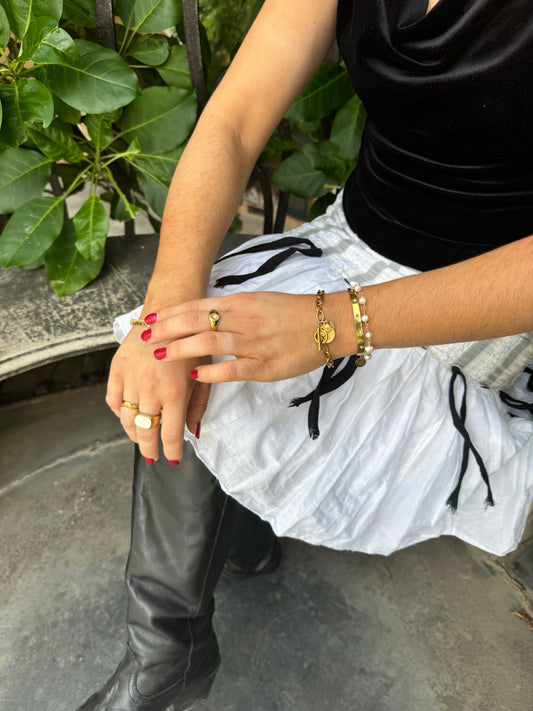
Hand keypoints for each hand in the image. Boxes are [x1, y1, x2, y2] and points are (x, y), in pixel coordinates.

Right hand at [105, 324, 210, 462]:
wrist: (169, 311)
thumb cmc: (192, 343)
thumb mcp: (202, 373)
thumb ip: (198, 405)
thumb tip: (192, 432)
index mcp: (175, 392)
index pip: (170, 434)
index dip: (171, 451)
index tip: (173, 459)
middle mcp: (150, 389)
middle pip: (145, 431)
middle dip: (149, 449)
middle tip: (152, 458)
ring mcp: (131, 379)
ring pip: (126, 419)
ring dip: (133, 433)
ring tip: (141, 438)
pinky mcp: (117, 369)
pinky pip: (113, 400)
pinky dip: (119, 412)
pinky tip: (128, 415)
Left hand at [138, 291, 344, 382]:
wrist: (328, 323)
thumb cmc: (293, 313)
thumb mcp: (259, 302)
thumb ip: (232, 310)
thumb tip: (204, 317)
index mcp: (240, 302)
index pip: (197, 305)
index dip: (170, 313)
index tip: (149, 318)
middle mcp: (243, 319)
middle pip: (196, 321)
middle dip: (166, 329)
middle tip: (144, 336)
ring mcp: (253, 342)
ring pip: (209, 342)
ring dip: (180, 348)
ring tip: (160, 355)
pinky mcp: (265, 365)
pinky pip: (233, 369)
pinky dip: (211, 372)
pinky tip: (194, 375)